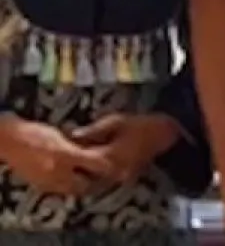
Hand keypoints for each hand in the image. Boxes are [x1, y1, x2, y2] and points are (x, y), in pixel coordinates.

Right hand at [0, 116, 114, 195]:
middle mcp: (58, 171)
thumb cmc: (35, 133)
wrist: (9, 142)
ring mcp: (48, 181)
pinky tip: (70, 179)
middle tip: (102, 176)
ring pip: (72, 191)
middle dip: (95, 182)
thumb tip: (92, 147)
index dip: (107, 166)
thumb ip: (76, 143)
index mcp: (66, 154)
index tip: (115, 165)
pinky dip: (68, 188)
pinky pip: (60, 191)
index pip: (96, 164)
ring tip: (88, 179)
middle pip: (86, 185)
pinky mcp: (40, 186)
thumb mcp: (60, 134)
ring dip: (82, 186)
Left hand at [71, 113, 179, 185]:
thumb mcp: (117, 121)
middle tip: (64, 155)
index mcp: (108, 158)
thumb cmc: (143, 125)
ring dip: (84, 172)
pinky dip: (95, 174)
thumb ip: (94, 130)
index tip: (60, 146)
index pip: (80, 161)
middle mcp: (112, 173)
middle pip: (84, 176)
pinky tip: (92, 163)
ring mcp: (118, 178)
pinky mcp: (123, 179)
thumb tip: (72, 136)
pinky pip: (102, 180)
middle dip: (74, 167)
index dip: (69, 153)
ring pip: (93, 180)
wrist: (167, 136)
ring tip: (76, 160)